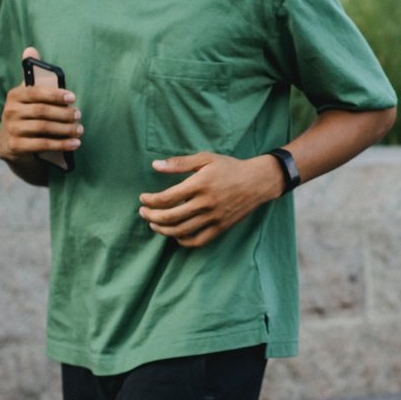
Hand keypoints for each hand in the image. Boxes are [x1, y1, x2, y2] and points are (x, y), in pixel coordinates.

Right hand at [0, 47, 81, 162]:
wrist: (13, 146)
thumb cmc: (28, 115)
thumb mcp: (28, 96)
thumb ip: (32, 75)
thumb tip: (30, 49)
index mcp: (15, 95)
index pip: (36, 92)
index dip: (55, 95)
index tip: (73, 97)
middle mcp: (10, 111)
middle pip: (42, 112)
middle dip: (64, 114)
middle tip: (79, 115)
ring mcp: (11, 130)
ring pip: (44, 128)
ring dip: (65, 130)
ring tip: (79, 130)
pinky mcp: (14, 147)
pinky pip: (42, 144)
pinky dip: (61, 144)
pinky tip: (75, 144)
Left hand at [138, 152, 283, 246]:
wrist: (257, 181)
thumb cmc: (230, 167)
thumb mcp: (205, 159)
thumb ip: (179, 163)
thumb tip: (155, 165)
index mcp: (200, 184)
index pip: (166, 198)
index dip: (150, 201)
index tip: (143, 199)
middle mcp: (206, 203)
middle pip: (170, 217)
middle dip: (151, 217)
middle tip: (143, 213)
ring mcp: (214, 218)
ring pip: (181, 231)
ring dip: (162, 230)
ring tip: (154, 224)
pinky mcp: (221, 227)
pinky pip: (198, 240)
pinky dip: (183, 240)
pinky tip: (175, 234)